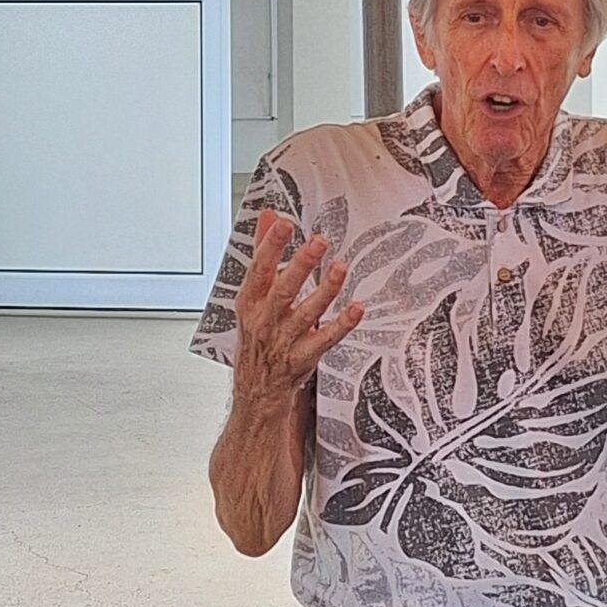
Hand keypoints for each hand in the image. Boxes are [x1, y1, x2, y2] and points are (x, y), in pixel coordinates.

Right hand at [233, 210, 364, 409]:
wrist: (256, 390)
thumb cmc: (257, 337)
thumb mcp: (253, 296)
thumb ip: (264, 254)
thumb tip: (269, 217)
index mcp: (250, 302)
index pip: (258, 269)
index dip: (270, 246)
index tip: (284, 224)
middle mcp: (266, 320)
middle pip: (282, 289)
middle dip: (300, 264)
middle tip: (318, 242)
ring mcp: (285, 340)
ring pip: (306, 313)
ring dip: (324, 290)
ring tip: (340, 269)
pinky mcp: (303, 357)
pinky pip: (325, 339)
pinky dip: (341, 324)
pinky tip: (356, 309)